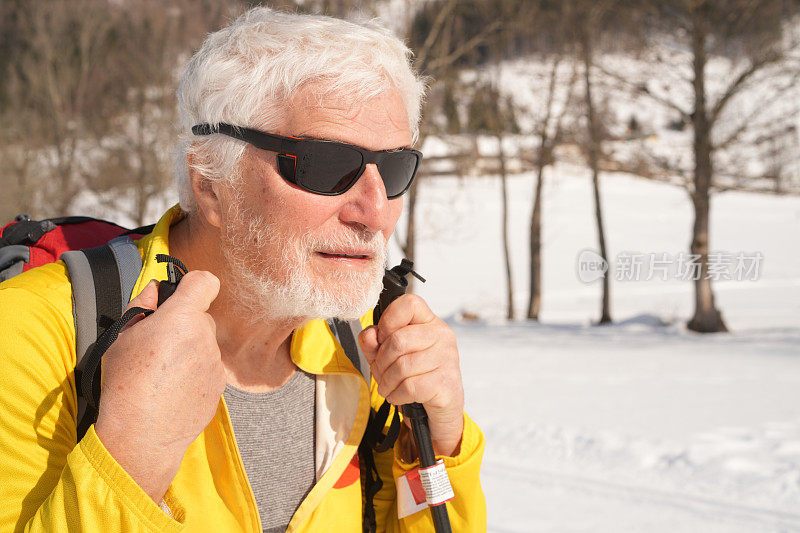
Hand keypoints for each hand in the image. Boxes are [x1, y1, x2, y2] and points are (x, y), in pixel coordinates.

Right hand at [94, 271, 224, 501]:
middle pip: (202, 318)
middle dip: (184, 325)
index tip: (181, 296)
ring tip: (162, 375)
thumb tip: (155, 289)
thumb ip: (141, 307)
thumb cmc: (125, 383)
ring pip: (205, 346)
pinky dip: (195, 375)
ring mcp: (216, 363)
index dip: (194, 285)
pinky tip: (173, 392)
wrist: (141, 435)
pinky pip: (208, 370)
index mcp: (182, 317)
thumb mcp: (122, 338)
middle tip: (158, 346)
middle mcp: (205, 337)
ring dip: (190, 352)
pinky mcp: (220, 387)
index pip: (206, 282)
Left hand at [358, 294, 464, 457]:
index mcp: (429, 322)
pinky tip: (398, 396)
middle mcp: (442, 335)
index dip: (388, 320)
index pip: (408, 304)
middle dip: (381, 361)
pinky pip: (410, 386)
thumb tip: (370, 335)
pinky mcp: (446, 383)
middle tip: (381, 372)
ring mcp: (448, 358)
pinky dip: (397, 395)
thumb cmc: (414, 376)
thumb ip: (374, 342)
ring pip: (402, 366)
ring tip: (388, 386)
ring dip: (387, 382)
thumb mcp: (388, 356)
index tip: (382, 338)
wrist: (439, 408)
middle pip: (398, 340)